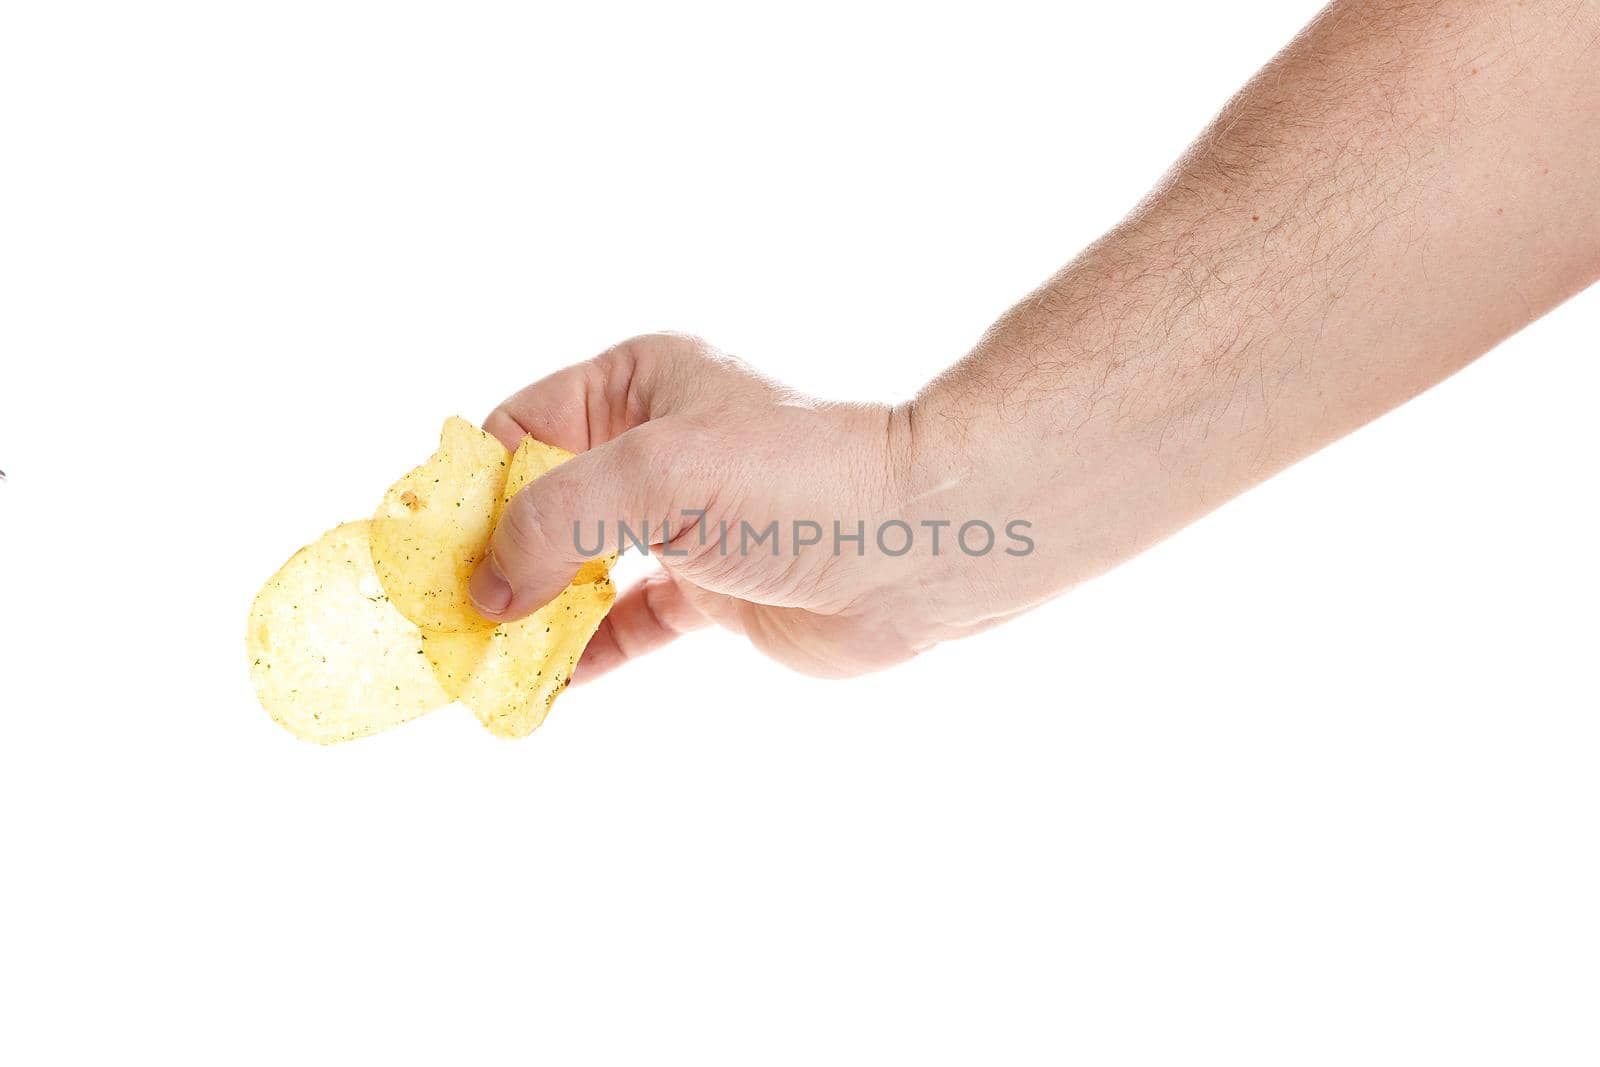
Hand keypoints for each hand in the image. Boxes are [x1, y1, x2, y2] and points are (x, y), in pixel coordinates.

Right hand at [468, 333, 953, 679]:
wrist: (921, 543)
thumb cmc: (796, 479)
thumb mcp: (654, 473)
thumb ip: (551, 519)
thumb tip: (485, 592)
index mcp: (635, 385)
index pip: (517, 430)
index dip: (464, 488)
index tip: (417, 550)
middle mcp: (655, 447)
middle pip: (540, 503)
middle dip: (489, 560)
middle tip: (437, 618)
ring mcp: (683, 522)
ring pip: (580, 569)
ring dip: (531, 616)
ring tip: (477, 663)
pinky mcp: (713, 590)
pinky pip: (627, 623)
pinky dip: (586, 653)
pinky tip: (545, 687)